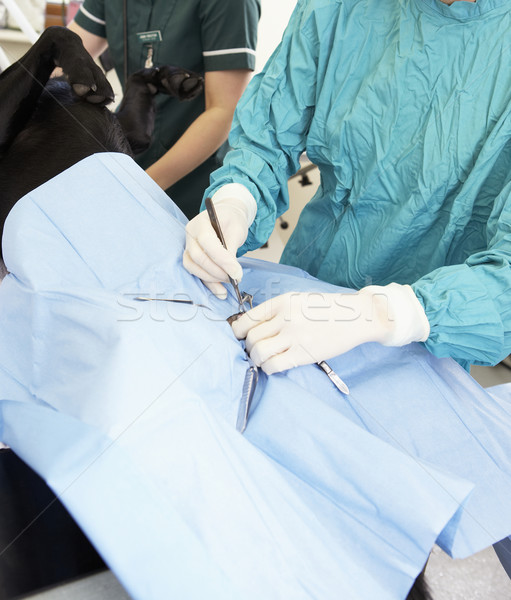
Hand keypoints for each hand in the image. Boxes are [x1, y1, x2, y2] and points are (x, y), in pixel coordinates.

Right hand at [183, 184, 255, 298]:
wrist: (226, 218)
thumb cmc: (231, 221)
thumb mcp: (237, 229)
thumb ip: (231, 248)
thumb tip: (232, 271)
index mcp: (200, 223)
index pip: (207, 242)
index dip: (222, 260)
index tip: (237, 273)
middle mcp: (190, 235)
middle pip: (198, 257)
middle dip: (217, 272)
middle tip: (235, 278)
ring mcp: (188, 247)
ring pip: (193, 268)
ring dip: (212, 279)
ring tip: (230, 283)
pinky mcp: (191, 258)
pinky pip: (196, 273)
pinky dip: (208, 284)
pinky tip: (220, 291)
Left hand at [231, 284, 429, 373]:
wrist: (357, 317)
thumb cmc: (328, 309)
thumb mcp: (299, 300)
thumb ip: (278, 311)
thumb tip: (254, 327)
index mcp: (282, 302)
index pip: (248, 318)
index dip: (238, 330)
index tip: (239, 336)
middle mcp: (285, 318)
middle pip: (250, 337)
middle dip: (247, 346)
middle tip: (254, 350)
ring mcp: (294, 336)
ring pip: (258, 352)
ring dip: (256, 358)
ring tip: (264, 358)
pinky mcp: (303, 354)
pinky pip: (273, 365)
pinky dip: (268, 368)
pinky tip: (274, 366)